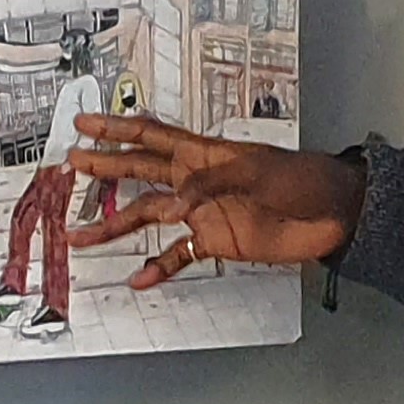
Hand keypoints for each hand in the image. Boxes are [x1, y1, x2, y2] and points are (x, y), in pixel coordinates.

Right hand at [69, 117, 366, 286]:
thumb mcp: (258, 173)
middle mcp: (195, 180)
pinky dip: (158, 267)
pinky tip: (138, 280)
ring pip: (149, 216)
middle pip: (140, 171)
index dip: (116, 128)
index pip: (152, 135)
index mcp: (203, 153)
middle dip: (104, 169)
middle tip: (70, 166)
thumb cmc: (301, 181)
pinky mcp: (216, 241)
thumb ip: (211, 185)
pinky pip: (179, 255)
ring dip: (116, 226)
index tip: (84, 123)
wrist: (333, 214)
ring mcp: (203, 212)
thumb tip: (173, 206)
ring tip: (82, 236)